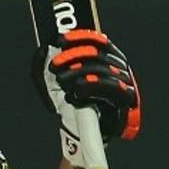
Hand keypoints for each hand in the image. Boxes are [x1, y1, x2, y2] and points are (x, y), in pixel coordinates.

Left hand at [32, 30, 141, 164]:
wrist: (90, 130)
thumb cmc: (78, 102)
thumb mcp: (64, 80)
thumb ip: (56, 65)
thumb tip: (43, 50)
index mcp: (110, 57)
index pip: (98, 40)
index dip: (79, 38)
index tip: (60, 40)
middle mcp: (120, 66)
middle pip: (96, 54)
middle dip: (72, 57)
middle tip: (54, 66)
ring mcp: (125, 80)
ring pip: (101, 69)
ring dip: (77, 72)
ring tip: (62, 81)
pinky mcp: (125, 97)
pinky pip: (110, 86)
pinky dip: (91, 85)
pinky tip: (76, 90)